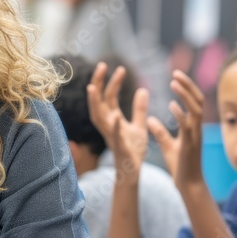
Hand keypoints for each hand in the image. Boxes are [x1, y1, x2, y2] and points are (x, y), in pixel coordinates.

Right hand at [86, 62, 149, 177]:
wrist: (134, 172)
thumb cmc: (133, 150)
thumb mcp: (139, 126)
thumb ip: (140, 109)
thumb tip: (142, 89)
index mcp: (112, 119)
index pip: (109, 97)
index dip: (112, 82)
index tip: (120, 68)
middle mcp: (107, 125)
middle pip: (98, 101)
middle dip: (98, 84)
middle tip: (102, 65)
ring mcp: (111, 135)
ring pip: (98, 116)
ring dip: (95, 102)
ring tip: (93, 86)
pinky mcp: (120, 146)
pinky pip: (114, 135)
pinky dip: (114, 126)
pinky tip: (116, 115)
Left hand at [147, 70, 204, 185]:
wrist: (187, 185)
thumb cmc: (180, 166)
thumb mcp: (167, 145)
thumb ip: (160, 131)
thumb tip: (150, 119)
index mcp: (192, 126)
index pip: (193, 101)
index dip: (186, 88)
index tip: (175, 76)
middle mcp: (196, 128)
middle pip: (198, 100)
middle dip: (188, 85)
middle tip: (175, 72)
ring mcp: (195, 135)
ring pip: (196, 109)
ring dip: (185, 95)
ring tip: (174, 82)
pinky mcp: (190, 145)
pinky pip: (187, 126)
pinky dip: (181, 114)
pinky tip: (171, 105)